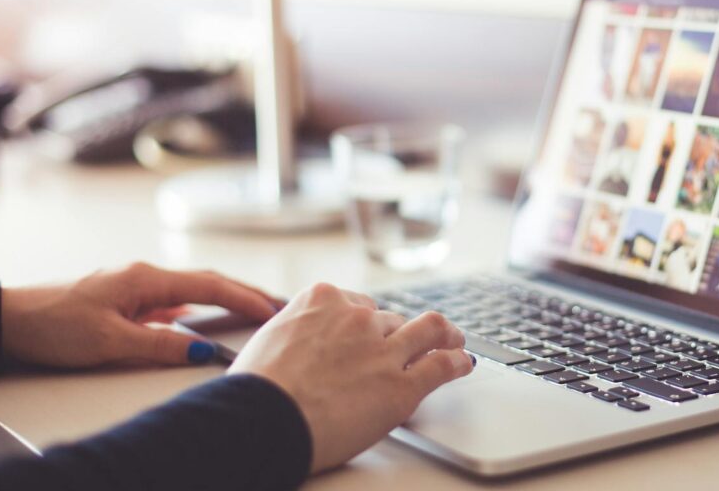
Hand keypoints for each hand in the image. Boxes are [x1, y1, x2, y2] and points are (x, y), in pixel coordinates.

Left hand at [1, 262, 279, 367]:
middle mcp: (143, 276)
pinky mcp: (123, 299)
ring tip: (252, 310)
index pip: (210, 285)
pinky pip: (171, 300)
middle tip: (278, 304)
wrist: (7, 319)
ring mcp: (133, 286)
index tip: (274, 310)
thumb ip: (161, 345)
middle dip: (244, 292)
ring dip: (223, 298)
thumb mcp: (111, 342)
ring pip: (190, 290)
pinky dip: (197, 307)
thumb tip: (204, 351)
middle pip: (207, 281)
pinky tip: (201, 320)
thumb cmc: (52, 325)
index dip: (245, 298)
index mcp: (145, 278)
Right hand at [228, 282, 472, 472]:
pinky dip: (457, 362)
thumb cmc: (255, 390)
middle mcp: (357, 318)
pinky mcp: (401, 385)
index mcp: (323, 300)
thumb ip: (295, 334)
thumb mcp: (269, 340)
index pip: (359, 304)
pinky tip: (463, 363)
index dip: (367, 322)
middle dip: (396, 336)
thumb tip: (298, 344)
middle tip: (405, 347)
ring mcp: (383, 349)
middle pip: (389, 320)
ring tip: (454, 341)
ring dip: (443, 336)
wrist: (262, 419)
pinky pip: (442, 365)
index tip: (373, 332)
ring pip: (427, 330)